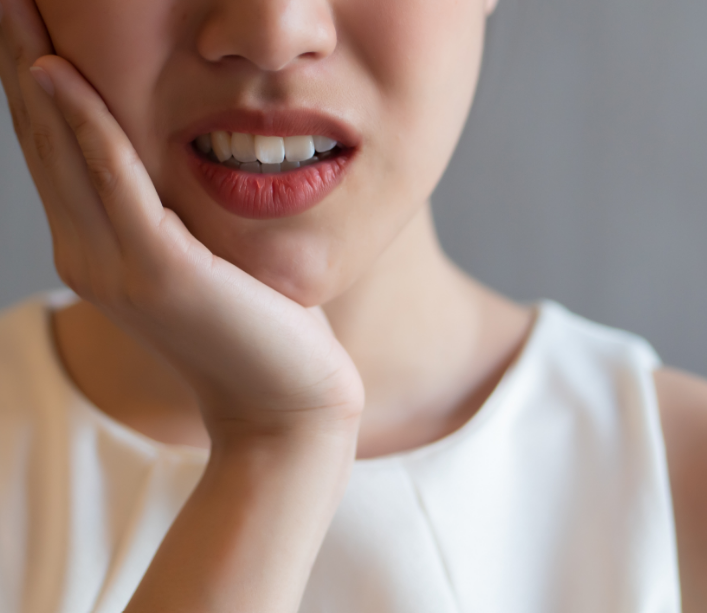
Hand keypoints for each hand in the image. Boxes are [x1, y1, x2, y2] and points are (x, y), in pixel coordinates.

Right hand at [0, 0, 364, 439]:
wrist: (283, 401)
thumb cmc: (259, 327)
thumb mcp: (207, 254)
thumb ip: (174, 209)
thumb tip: (176, 151)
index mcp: (98, 247)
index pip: (56, 146)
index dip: (32, 76)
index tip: (25, 13)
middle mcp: (89, 253)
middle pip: (43, 136)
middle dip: (18, 53)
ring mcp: (116, 266)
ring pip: (62, 149)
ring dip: (32, 66)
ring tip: (16, 2)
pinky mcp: (159, 272)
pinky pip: (114, 180)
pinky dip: (86, 123)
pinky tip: (59, 70)